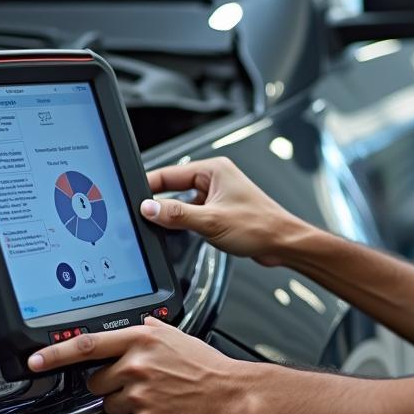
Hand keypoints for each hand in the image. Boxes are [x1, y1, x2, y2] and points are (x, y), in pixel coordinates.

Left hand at [27, 317, 249, 413]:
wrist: (231, 394)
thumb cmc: (208, 367)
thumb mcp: (178, 337)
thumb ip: (151, 330)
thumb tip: (136, 325)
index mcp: (142, 340)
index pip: (86, 345)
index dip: (54, 354)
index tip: (34, 361)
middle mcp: (136, 365)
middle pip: (96, 383)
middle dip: (112, 386)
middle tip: (140, 384)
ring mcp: (138, 395)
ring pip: (111, 407)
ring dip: (129, 406)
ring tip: (158, 399)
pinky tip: (163, 412)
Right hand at [141, 156, 302, 264]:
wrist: (283, 243)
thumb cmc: (260, 226)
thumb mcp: (211, 221)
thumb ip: (177, 215)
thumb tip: (149, 208)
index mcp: (214, 170)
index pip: (170, 173)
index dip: (148, 186)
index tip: (130, 198)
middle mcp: (215, 179)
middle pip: (174, 188)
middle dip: (159, 201)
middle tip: (140, 215)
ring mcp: (217, 195)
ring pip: (183, 203)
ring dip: (173, 214)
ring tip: (161, 226)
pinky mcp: (219, 211)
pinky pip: (193, 213)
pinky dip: (184, 223)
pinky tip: (179, 233)